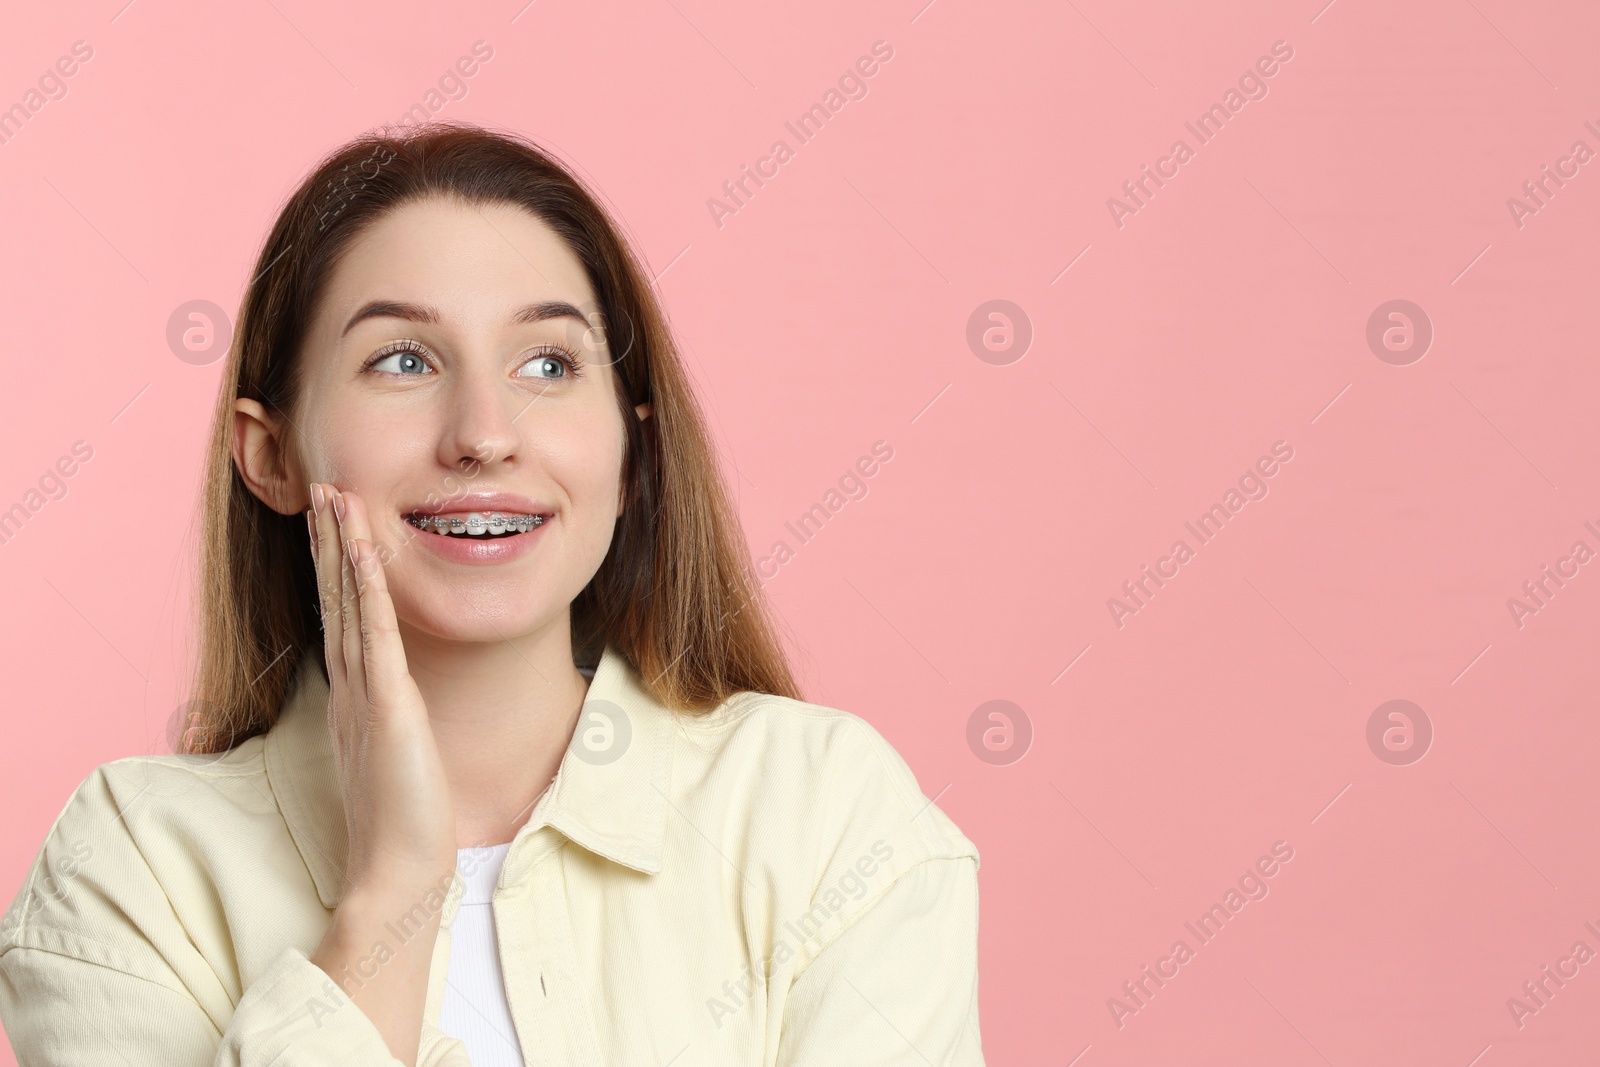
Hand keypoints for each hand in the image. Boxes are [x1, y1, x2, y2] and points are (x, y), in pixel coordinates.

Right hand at [306, 483, 455, 898]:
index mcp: (355, 695)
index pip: (342, 615)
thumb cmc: (403, 819)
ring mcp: (365, 692)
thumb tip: (398, 700)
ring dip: (341, 547)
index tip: (333, 521)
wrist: (397, 870)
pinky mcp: (385, 704)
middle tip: (323, 488)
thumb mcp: (396, 753)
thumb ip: (392, 720)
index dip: (335, 566)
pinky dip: (368, 586)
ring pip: (349, 604)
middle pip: (335, 598)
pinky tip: (363, 547)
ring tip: (335, 497)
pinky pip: (375, 632)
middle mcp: (352, 686)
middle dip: (328, 541)